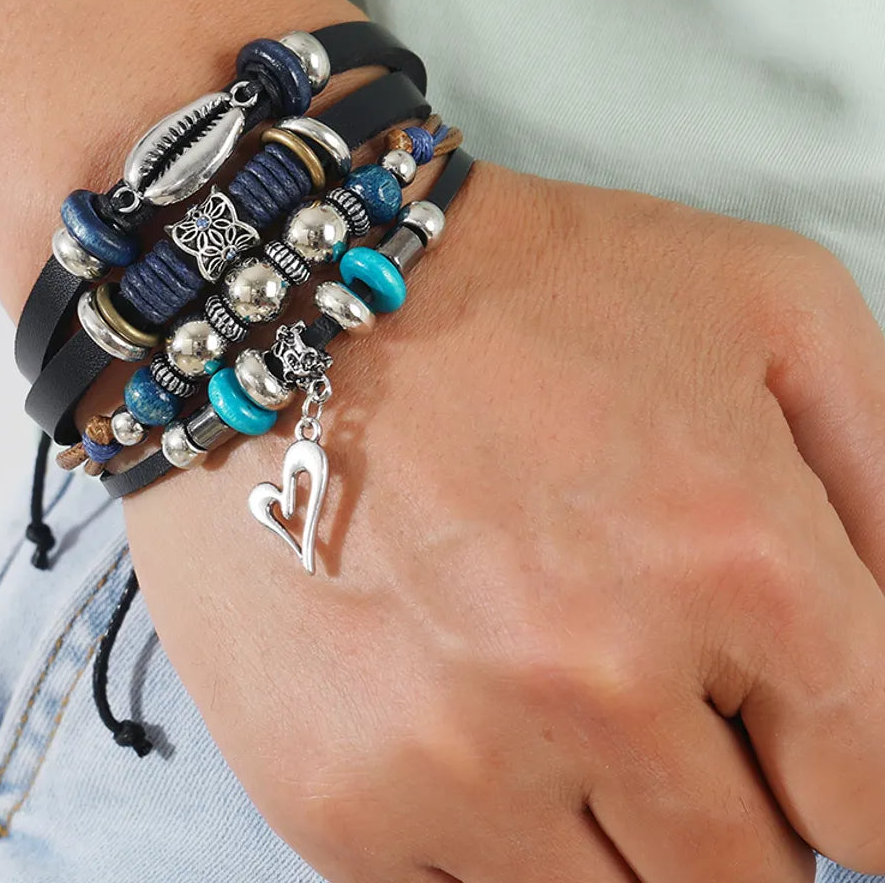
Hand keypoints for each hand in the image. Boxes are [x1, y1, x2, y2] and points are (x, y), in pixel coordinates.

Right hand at [125, 163, 884, 881]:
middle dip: (728, 801)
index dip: (839, 769)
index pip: (880, 809)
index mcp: (737, 562)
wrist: (290, 303)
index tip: (788, 732)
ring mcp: (455, 757)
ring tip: (548, 698)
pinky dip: (488, 840)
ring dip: (609, 833)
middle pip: (746, 882)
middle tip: (652, 689)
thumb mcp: (767, 308)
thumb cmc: (526, 292)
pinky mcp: (340, 797)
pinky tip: (458, 718)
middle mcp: (597, 683)